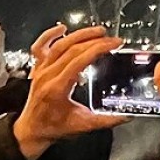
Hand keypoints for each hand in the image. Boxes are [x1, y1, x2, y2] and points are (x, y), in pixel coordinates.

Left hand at [12, 26, 126, 159]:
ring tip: (97, 31)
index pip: (79, 60)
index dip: (98, 49)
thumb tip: (127, 116)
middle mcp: (47, 75)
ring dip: (79, 35)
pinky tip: (63, 29)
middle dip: (94, 41)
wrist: (32, 130)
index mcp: (58, 87)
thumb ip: (106, 120)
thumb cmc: (54, 127)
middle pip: (71, 49)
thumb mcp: (83, 125)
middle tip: (112, 39)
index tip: (113, 44)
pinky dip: (50, 35)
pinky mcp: (38, 68)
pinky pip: (40, 46)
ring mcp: (41, 70)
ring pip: (59, 45)